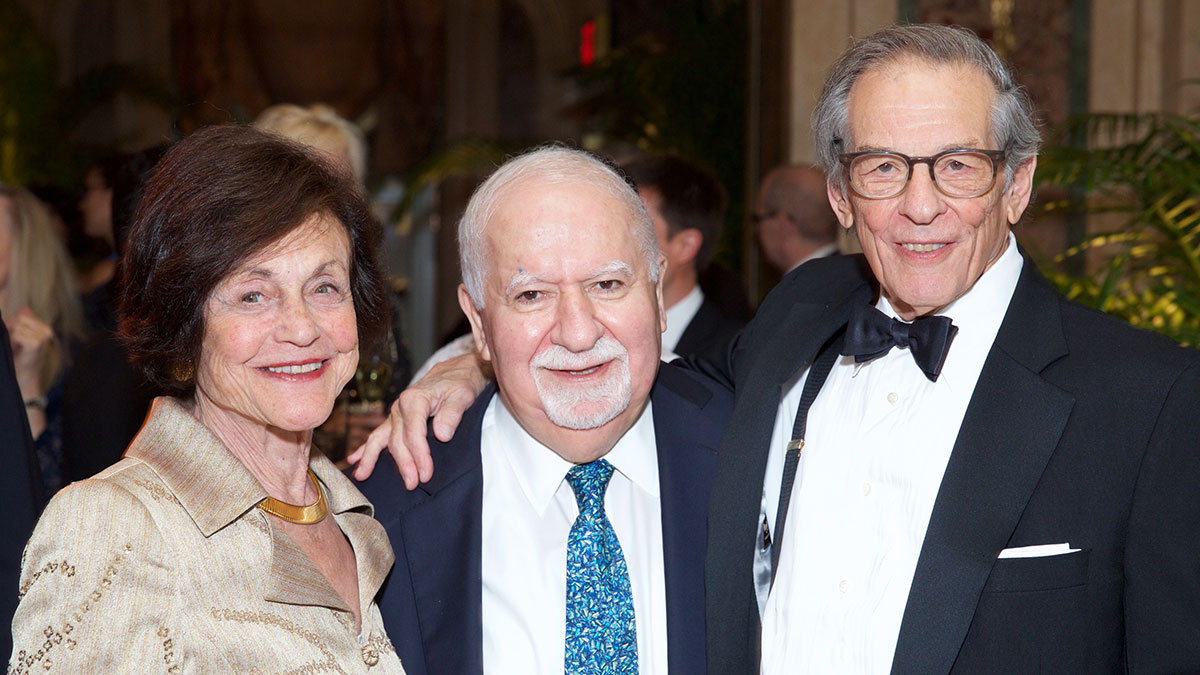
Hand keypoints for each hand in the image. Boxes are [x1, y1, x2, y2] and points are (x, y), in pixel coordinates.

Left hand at [7, 307, 53, 398]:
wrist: (24, 379)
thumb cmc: (20, 359)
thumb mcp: (20, 337)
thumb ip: (21, 322)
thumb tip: (26, 308)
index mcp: (44, 327)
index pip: (22, 315)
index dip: (13, 325)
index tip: (16, 340)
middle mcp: (47, 330)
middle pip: (19, 319)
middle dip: (12, 331)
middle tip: (17, 346)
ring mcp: (43, 336)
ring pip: (17, 326)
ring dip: (12, 338)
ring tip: (18, 349)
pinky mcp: (37, 343)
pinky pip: (16, 335)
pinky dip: (13, 343)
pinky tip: (19, 351)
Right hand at [347, 352, 489, 487]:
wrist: (457, 371)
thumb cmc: (460, 382)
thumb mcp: (463, 395)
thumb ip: (452, 414)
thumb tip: (442, 435)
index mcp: (414, 399)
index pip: (414, 434)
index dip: (419, 456)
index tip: (426, 474)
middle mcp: (400, 406)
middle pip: (398, 440)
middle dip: (404, 464)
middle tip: (412, 484)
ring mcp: (396, 413)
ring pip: (382, 439)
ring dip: (373, 459)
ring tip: (363, 476)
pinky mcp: (397, 418)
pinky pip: (379, 434)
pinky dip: (365, 447)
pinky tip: (354, 460)